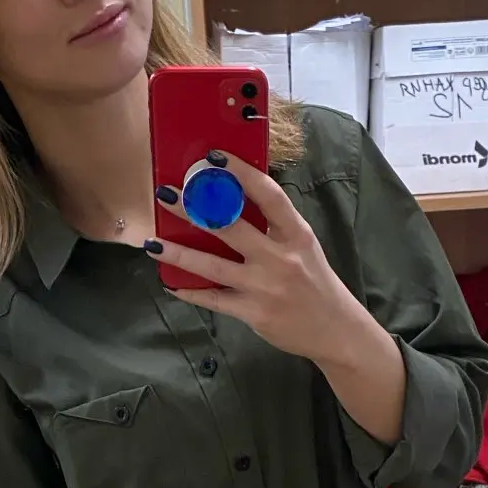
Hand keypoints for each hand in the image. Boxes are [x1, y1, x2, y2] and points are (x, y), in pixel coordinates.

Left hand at [149, 153, 373, 370]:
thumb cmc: (315, 282)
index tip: (214, 157)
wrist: (334, 330)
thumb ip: (276, 225)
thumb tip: (236, 197)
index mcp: (296, 234)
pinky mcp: (253, 313)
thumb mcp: (303, 246)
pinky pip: (214, 300)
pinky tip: (171, 282)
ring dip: (180, 252)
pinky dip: (191, 292)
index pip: (268, 195)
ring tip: (153, 241)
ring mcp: (264, 287)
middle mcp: (280, 258)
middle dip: (195, 208)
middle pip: (231, 227)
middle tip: (168, 193)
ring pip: (213, 266)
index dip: (241, 173)